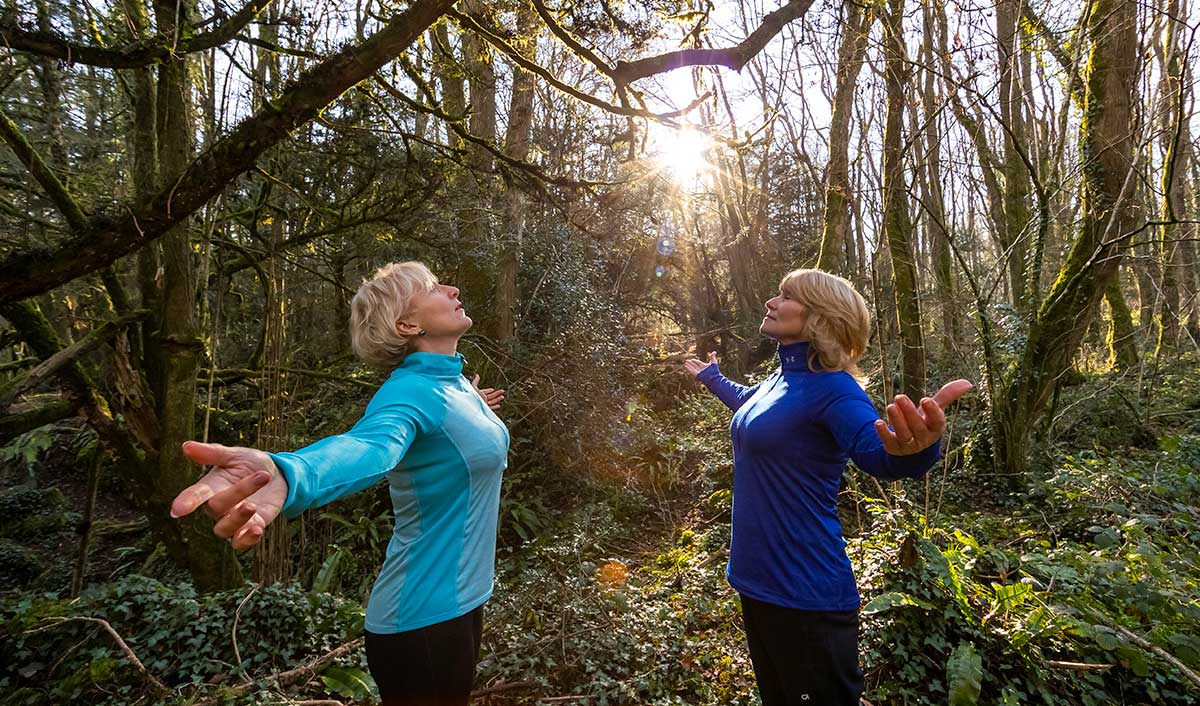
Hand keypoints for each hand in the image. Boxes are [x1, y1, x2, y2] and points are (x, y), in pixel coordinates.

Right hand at [170, 441, 288, 549]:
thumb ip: (212, 453)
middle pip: (217, 507)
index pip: (195, 495)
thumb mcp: (234, 454)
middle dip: (238, 492)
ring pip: (224, 529)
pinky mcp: (250, 528)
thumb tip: (186, 446)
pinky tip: (258, 530)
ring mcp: (233, 519)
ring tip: (252, 506)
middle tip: (262, 476)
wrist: (276, 475)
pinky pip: (242, 542)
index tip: (178, 509)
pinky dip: (248, 539)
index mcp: (211, 486)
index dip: (187, 501)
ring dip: (237, 519)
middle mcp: (218, 506)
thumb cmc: (249, 463)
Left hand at [471, 374, 505, 410]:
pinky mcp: (485, 408)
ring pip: (492, 401)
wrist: (471, 404)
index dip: (488, 391)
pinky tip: (499, 405)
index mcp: (479, 394)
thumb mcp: (473, 387)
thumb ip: (476, 381)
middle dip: (496, 394)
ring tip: (503, 397)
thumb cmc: (471, 395)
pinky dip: (495, 406)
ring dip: (497, 399)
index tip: (492, 389)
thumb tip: (477, 374)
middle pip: (490, 396)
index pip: (485, 392)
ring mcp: (484, 404)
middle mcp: (482, 399)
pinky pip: (491, 408)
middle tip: (502, 391)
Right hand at [683, 351, 717, 376]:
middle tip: (686, 361)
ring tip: (685, 363)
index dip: (695, 361)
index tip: (692, 359)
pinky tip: (686, 366)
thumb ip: (712, 357)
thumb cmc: (714, 371)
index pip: (699, 363)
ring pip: (693, 368)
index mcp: (705, 366)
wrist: (714, 378)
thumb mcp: (714, 362)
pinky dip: (689, 368)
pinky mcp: (697, 375)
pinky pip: (692, 371)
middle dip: (691, 363)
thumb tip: (714, 351)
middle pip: (695, 365)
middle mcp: (701, 369)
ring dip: (689, 365)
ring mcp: (699, 372)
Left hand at [874, 379, 973, 455]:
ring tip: (890, 406)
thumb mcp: (934, 411)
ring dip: (897, 420)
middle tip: (899, 396)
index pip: (937, 422)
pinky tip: (878, 423)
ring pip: (904, 434)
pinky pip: (888, 442)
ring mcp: (908, 446)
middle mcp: (923, 439)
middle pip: (917, 427)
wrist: (912, 450)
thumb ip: (947, 396)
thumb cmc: (924, 424)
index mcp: (935, 428)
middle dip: (909, 412)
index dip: (932, 412)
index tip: (926, 400)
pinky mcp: (894, 448)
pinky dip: (883, 433)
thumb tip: (968, 383)